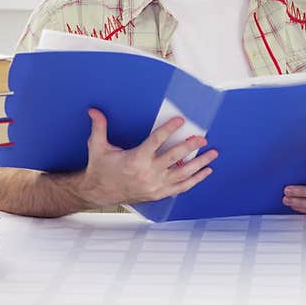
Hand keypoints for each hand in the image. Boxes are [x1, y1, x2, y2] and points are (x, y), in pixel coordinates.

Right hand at [79, 108, 217, 206]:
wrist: (98, 193)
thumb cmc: (100, 168)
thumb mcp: (97, 146)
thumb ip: (99, 127)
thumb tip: (94, 110)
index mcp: (135, 160)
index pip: (156, 141)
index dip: (169, 129)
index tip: (180, 120)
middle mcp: (147, 174)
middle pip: (174, 157)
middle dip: (190, 146)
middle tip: (202, 138)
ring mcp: (155, 186)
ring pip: (182, 174)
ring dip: (199, 164)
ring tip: (212, 154)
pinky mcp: (158, 194)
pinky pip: (181, 187)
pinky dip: (195, 180)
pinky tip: (205, 172)